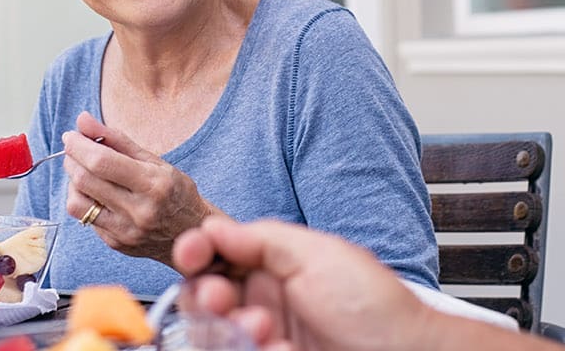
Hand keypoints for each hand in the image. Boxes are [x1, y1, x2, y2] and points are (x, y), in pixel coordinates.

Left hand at [64, 111, 221, 264]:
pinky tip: (95, 193)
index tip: (70, 135)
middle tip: (73, 149)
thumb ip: (116, 139)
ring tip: (82, 171)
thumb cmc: (174, 191)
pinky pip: (85, 218)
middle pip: (85, 180)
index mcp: (153, 184)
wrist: (191, 232)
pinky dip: (83, 200)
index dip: (79, 146)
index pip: (102, 162)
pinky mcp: (116, 243)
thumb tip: (82, 119)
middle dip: (71, 159)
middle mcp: (139, 211)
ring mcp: (126, 231)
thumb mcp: (154, 160)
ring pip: (76, 203)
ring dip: (72, 181)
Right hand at [173, 217, 435, 350]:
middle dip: (203, 296)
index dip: (196, 251)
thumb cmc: (374, 304)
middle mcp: (263, 299)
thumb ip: (262, 238)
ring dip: (227, 329)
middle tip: (220, 300)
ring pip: (212, 333)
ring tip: (262, 329)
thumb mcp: (319, 254)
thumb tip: (212, 226)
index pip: (216, 254)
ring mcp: (265, 336)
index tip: (190, 254)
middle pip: (202, 295)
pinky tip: (280, 348)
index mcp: (273, 264)